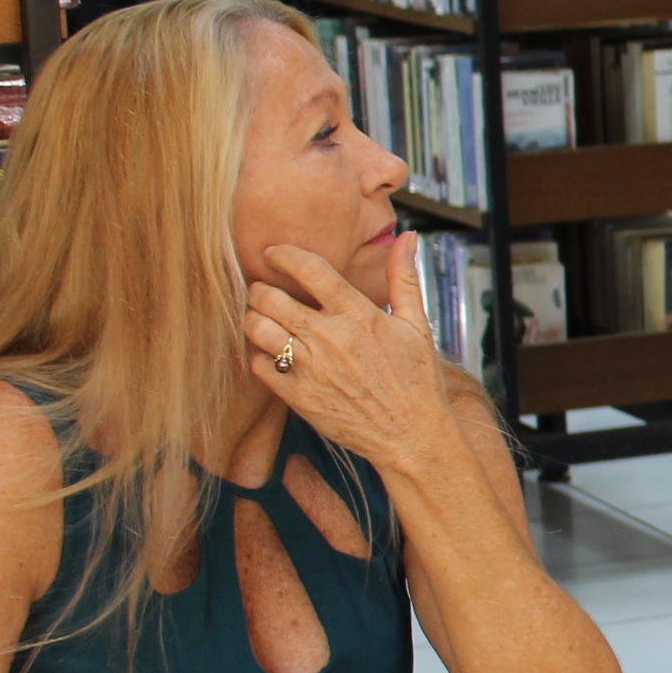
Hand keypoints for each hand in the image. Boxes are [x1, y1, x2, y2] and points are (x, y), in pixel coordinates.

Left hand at [243, 243, 463, 470]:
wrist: (411, 435)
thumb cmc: (417, 379)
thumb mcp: (417, 325)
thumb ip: (404, 278)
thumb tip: (407, 237)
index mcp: (358, 315)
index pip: (307, 269)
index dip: (283, 254)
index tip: (274, 253)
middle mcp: (329, 338)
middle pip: (269, 297)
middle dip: (261, 288)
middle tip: (265, 290)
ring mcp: (309, 368)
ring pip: (256, 328)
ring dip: (254, 318)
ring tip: (264, 319)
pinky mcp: (296, 396)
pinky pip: (258, 364)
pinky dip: (259, 355)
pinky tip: (275, 354)